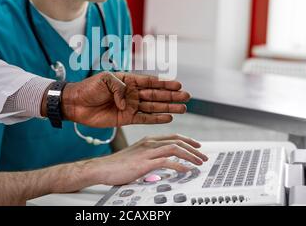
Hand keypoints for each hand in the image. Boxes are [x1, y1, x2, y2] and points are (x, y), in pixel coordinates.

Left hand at [60, 72, 190, 127]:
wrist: (76, 103)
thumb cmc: (89, 88)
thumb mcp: (105, 80)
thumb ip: (120, 88)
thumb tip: (128, 104)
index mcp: (128, 80)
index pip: (150, 82)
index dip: (165, 83)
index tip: (178, 84)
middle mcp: (132, 93)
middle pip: (156, 95)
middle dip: (172, 96)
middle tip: (187, 97)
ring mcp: (130, 106)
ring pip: (154, 107)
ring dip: (168, 107)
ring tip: (183, 108)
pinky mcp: (126, 119)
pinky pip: (144, 119)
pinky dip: (156, 118)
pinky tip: (168, 117)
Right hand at [88, 134, 208, 185]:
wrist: (102, 168)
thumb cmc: (117, 165)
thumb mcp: (137, 156)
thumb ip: (150, 156)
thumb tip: (162, 163)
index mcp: (148, 140)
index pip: (173, 136)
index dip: (187, 140)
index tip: (197, 146)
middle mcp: (149, 143)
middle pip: (177, 141)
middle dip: (193, 148)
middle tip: (203, 156)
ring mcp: (147, 152)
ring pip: (175, 149)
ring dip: (190, 156)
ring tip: (198, 163)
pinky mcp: (145, 163)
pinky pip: (167, 161)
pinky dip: (179, 165)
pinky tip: (185, 170)